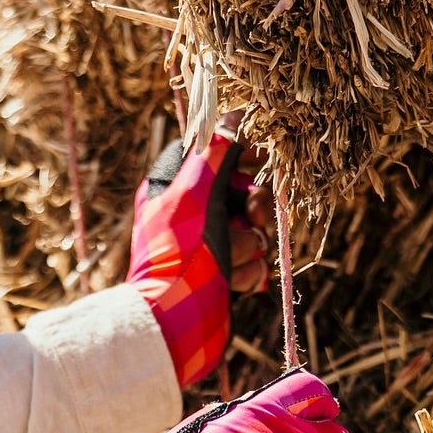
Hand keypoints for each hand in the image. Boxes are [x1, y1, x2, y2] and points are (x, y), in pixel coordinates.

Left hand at [127, 117, 273, 387]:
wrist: (173, 320)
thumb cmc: (181, 253)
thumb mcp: (198, 193)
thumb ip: (217, 151)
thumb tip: (235, 112)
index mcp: (172, 188)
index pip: (214, 154)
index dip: (242, 155)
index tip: (260, 160)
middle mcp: (187, 213)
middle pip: (241, 190)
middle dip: (255, 205)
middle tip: (256, 216)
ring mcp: (204, 244)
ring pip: (251, 226)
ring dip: (249, 242)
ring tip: (230, 258)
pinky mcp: (219, 273)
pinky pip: (250, 259)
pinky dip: (247, 270)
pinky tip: (233, 282)